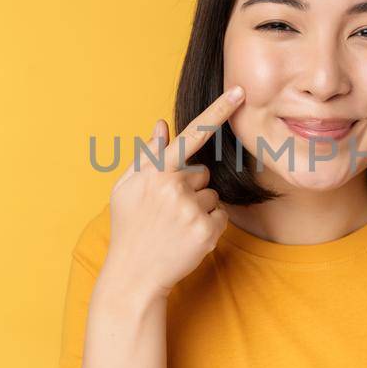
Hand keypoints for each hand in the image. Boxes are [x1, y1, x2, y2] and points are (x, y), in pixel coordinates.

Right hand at [102, 86, 244, 299]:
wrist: (134, 275)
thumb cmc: (129, 228)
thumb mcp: (126, 189)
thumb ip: (146, 156)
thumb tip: (161, 126)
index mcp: (154, 172)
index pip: (191, 134)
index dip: (217, 111)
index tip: (240, 92)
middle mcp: (173, 186)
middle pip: (202, 174)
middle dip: (190, 188)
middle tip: (168, 212)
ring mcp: (190, 209)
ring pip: (212, 196)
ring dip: (199, 209)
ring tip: (175, 227)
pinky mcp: (205, 231)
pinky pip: (220, 216)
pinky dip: (209, 226)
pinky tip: (187, 238)